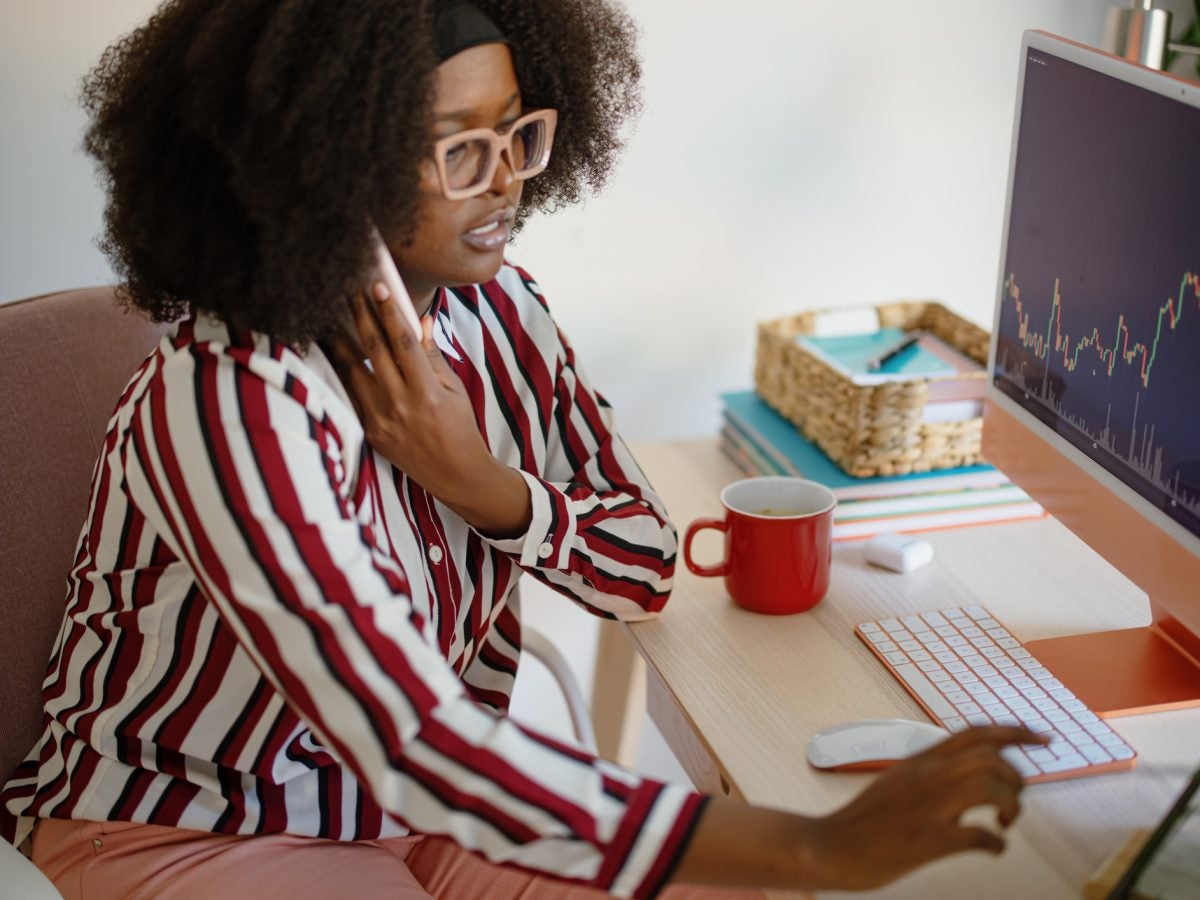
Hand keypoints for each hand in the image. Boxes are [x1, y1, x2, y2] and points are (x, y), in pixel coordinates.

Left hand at [330, 283, 531, 536]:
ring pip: (351, 371)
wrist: (455, 473)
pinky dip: (340, 369)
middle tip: (349, 291)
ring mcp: (381, 420)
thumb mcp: (455, 389)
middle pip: (372, 351)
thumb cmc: (460, 427)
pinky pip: (349, 393)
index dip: (389, 313)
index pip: (403, 343)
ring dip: (338, 340)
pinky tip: (332, 350)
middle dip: (360, 316)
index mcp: (427, 393)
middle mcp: (400, 406)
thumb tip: (420, 321)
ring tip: (328, 314)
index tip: (378, 287)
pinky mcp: (369, 432)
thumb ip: (432, 355)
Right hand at [799, 725, 1045, 889]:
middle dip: (1017, 777)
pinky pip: (979, 837)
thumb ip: (931, 773)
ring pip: (990, 786)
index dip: (1016, 731)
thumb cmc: (865, 821)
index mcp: (921, 760)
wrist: (830, 846)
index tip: (1043, 738)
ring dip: (1010, 805)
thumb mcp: (898, 780)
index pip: (976, 732)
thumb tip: (967, 778)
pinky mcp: (927, 840)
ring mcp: (927, 807)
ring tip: (1003, 821)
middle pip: (990, 757)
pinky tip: (991, 848)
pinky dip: (996, 843)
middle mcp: (927, 776)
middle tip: (1014, 799)